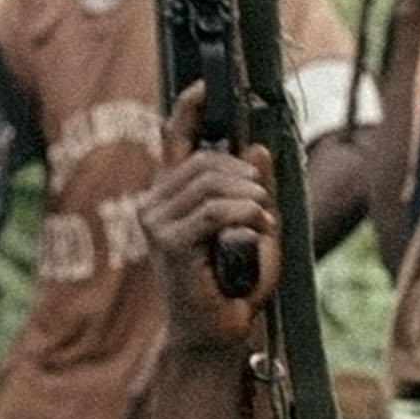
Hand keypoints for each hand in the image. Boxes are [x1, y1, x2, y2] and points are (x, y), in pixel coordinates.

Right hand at [133, 83, 275, 345]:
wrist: (214, 334)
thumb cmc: (233, 286)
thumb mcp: (254, 230)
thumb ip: (255, 191)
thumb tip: (257, 148)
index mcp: (171, 195)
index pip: (174, 140)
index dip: (189, 109)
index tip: (207, 85)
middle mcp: (155, 203)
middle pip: (205, 161)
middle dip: (245, 176)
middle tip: (264, 206)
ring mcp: (157, 222)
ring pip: (211, 183)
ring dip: (250, 199)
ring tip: (263, 223)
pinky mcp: (169, 243)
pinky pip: (214, 211)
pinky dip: (245, 216)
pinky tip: (258, 231)